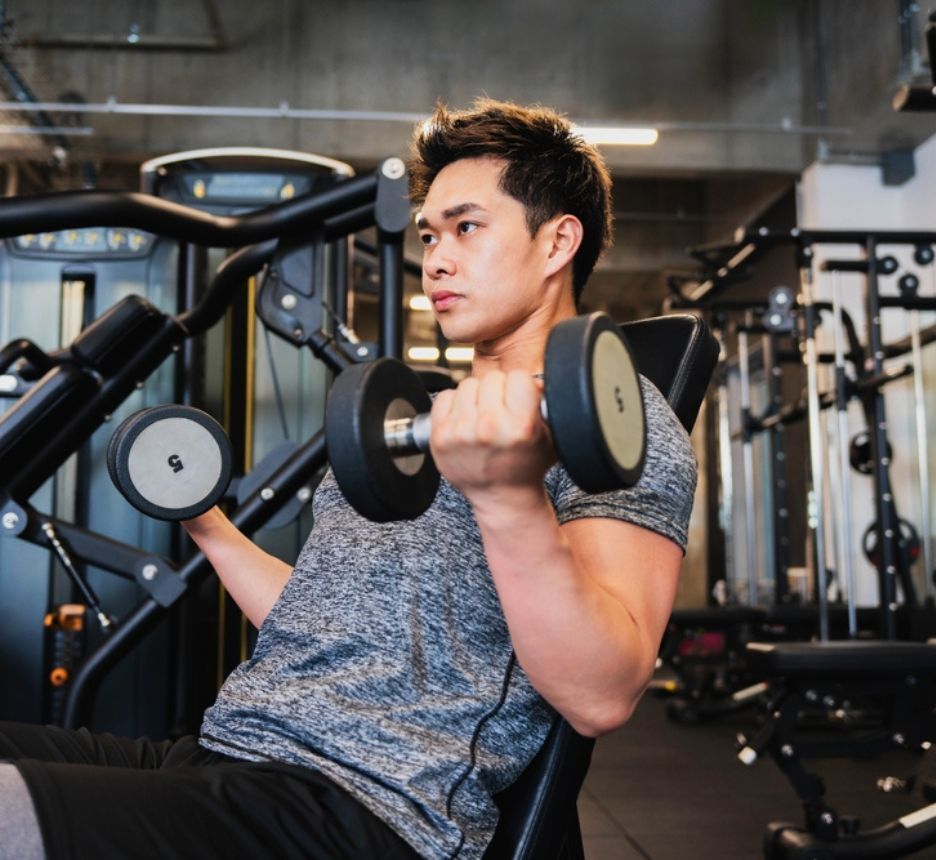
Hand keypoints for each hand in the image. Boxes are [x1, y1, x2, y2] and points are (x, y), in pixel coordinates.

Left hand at [429, 370, 554, 506]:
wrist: (500, 496)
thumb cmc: (526, 466)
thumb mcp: (549, 436)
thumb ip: (545, 404)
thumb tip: (536, 379)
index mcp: (519, 427)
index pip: (518, 377)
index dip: (520, 386)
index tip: (519, 399)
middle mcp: (489, 428)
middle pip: (491, 378)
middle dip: (498, 391)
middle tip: (501, 410)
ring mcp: (461, 432)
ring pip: (468, 384)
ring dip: (476, 396)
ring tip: (483, 415)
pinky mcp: (440, 436)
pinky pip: (445, 396)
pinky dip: (454, 404)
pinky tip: (466, 419)